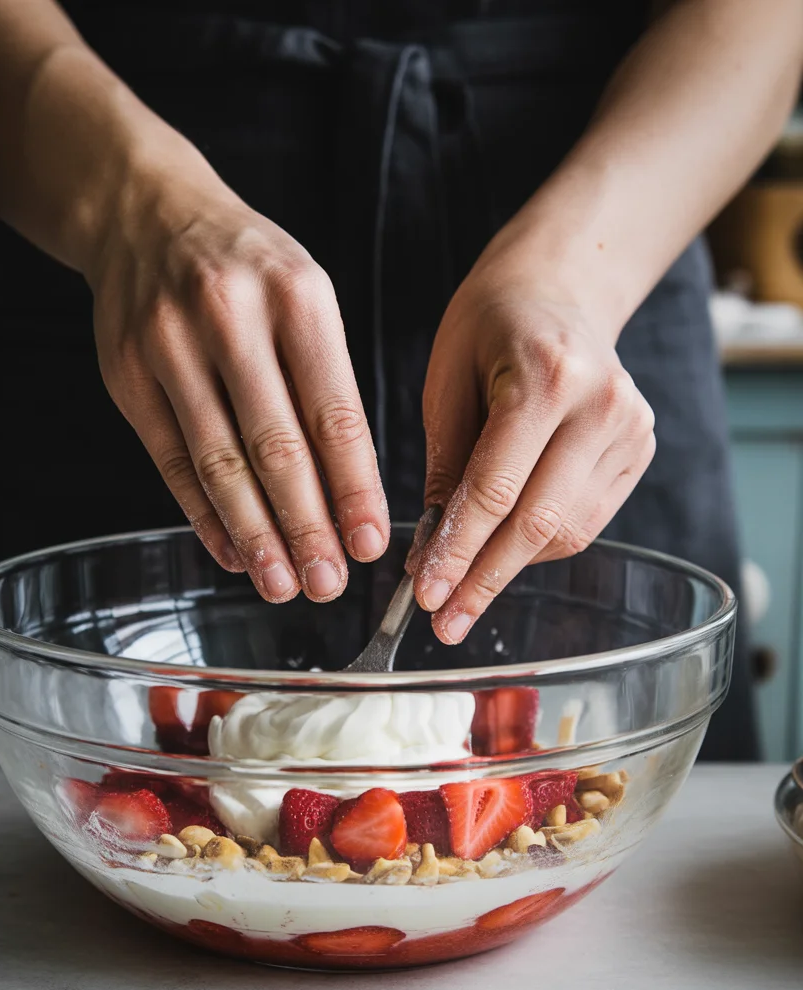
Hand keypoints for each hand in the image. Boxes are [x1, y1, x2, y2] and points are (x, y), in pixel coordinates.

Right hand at [85, 138, 387, 602]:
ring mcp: (168, 345)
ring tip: (282, 584)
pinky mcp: (127, 375)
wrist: (145, 212)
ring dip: (255, 534)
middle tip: (328, 583)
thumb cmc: (247, 268)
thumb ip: (325, 383)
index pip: (333, 412)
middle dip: (306, 526)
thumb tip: (349, 492)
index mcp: (295, 297)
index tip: (370, 542)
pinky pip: (171, 461)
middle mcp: (229, 317)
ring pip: (219, 462)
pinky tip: (232, 551)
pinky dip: (203, 515)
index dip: (353, 488)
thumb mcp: (303, 296)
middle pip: (275, 447)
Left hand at [413, 253, 654, 643]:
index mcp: (547, 377)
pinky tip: (502, 550)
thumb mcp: (446, 383)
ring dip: (510, 567)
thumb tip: (433, 554)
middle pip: (538, 521)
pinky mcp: (640, 448)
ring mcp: (631, 428)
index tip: (427, 595)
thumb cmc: (488, 328)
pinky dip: (538, 545)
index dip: (459, 551)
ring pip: (567, 532)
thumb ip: (445, 466)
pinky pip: (585, 520)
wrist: (558, 290)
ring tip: (463, 588)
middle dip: (484, 578)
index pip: (496, 489)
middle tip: (444, 620)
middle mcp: (602, 405)